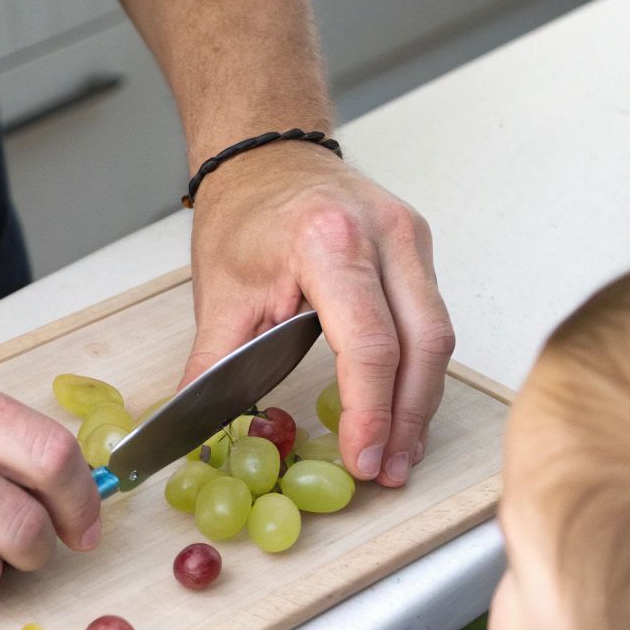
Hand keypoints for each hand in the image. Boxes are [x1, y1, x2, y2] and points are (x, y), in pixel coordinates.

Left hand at [186, 143, 453, 487]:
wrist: (268, 158)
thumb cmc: (244, 217)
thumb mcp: (219, 295)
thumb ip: (212, 367)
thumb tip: (190, 432)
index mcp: (329, 242)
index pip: (369, 342)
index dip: (370, 410)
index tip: (361, 458)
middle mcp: (384, 235)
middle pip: (422, 344)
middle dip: (406, 418)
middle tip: (386, 471)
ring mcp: (412, 240)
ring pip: (439, 337)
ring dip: (421, 403)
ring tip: (399, 455)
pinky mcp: (421, 250)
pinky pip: (434, 321)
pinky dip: (421, 374)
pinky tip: (404, 414)